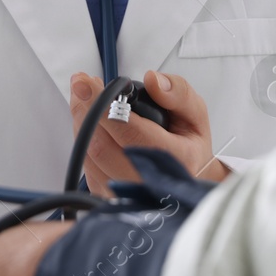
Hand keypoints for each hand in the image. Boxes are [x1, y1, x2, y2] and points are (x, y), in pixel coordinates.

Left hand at [68, 70, 231, 193]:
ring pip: (88, 156)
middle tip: (82, 84)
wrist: (187, 181)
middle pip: (100, 146)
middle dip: (84, 109)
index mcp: (172, 159)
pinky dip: (82, 139)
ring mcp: (124, 194)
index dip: (104, 107)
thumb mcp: (196, 114)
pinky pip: (85, 166)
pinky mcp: (107, 196)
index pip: (130, 133)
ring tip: (85, 97)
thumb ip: (178, 93)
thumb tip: (153, 80)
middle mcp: (146, 182)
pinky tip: (90, 121)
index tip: (87, 84)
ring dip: (80, 122)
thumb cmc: (189, 148)